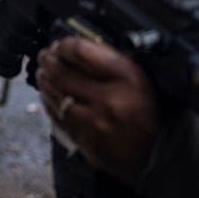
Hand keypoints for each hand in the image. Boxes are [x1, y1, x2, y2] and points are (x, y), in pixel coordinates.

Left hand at [35, 36, 160, 184]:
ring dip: (45, 80)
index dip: (64, 45)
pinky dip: (49, 102)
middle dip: (49, 61)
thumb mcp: (136, 76)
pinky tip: (48, 94)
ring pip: (56, 95)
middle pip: (63, 73)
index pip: (82, 52)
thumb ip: (107, 59)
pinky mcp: (85, 140)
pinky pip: (57, 117)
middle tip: (45, 56)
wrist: (154, 153)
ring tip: (44, 72)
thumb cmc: (145, 112)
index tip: (59, 44)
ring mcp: (94, 123)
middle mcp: (108, 100)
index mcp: (125, 79)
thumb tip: (75, 47)